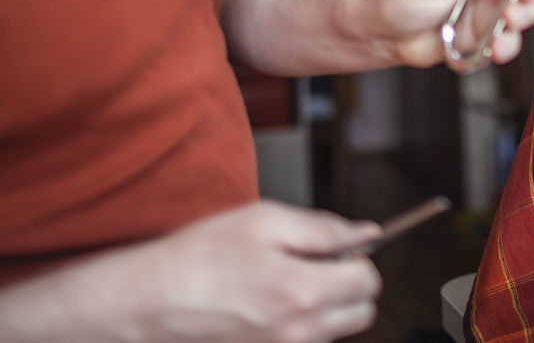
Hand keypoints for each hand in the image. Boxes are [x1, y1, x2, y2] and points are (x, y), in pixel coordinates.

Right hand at [0, 202, 381, 342]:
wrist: (144, 302)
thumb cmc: (198, 258)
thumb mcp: (264, 221)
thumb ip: (325, 228)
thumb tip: (368, 233)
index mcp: (303, 292)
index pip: (369, 282)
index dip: (358, 258)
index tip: (336, 250)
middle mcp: (298, 333)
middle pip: (361, 314)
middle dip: (347, 287)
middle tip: (312, 266)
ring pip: (333, 332)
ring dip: (323, 308)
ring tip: (280, 285)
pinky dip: (298, 327)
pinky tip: (266, 307)